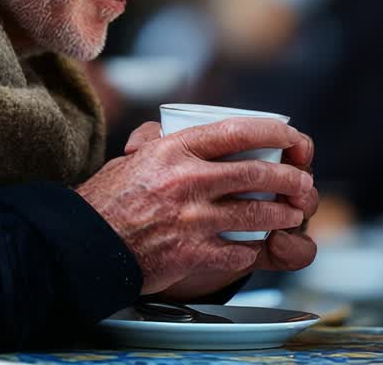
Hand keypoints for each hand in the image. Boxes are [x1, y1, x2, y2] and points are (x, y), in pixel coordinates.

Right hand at [77, 117, 315, 294]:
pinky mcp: (191, 252)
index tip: (290, 137)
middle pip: (256, 173)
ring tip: (291, 213)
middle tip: (301, 181)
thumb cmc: (104, 203)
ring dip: (281, 214)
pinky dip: (251, 248)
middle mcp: (186, 180)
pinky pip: (237, 250)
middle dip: (289, 178)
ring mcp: (191, 218)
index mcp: (173, 150)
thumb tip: (170, 129)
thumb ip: (158, 143)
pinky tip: (255, 246)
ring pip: (255, 213)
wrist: (82, 247)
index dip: (273, 132)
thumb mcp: (131, 160)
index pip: (236, 131)